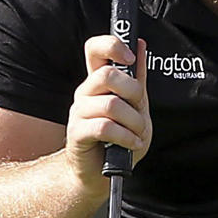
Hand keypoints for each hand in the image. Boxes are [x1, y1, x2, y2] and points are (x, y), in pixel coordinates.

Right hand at [65, 34, 149, 180]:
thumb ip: (137, 78)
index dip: (112, 45)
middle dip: (133, 93)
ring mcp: (78, 112)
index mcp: (98, 82)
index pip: (95, 49)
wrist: (101, 172)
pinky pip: (105, 128)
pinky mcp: (77, 133)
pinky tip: (131, 144)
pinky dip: (126, 137)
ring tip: (137, 134)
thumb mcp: (135, 106)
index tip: (130, 57)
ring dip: (134, 122)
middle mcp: (85, 93)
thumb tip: (139, 45)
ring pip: (111, 105)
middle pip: (107, 75)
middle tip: (139, 110)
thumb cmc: (119, 139)